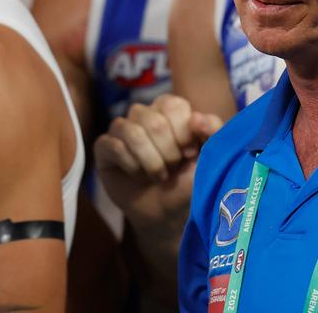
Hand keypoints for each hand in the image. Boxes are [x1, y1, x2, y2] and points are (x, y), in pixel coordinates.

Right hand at [93, 94, 221, 230]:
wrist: (167, 212)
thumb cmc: (188, 180)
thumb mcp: (210, 155)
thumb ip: (213, 130)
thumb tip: (196, 117)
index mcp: (169, 108)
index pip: (173, 105)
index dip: (183, 133)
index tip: (189, 154)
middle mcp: (144, 113)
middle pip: (153, 121)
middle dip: (168, 153)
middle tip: (173, 169)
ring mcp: (121, 127)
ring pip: (132, 132)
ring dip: (151, 162)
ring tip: (159, 175)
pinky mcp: (103, 146)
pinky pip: (113, 146)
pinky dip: (132, 166)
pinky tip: (138, 176)